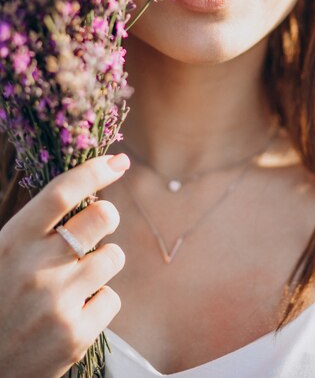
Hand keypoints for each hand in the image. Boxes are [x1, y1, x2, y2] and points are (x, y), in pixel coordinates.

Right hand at [0, 153, 129, 377]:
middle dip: (108, 216)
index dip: (94, 171)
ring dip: (102, 262)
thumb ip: (37, 229)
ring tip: (77, 280)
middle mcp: (36, 268)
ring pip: (112, 257)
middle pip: (102, 217)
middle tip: (99, 225)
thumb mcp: (3, 254)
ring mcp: (57, 303)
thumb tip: (87, 192)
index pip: (61, 192)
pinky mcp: (74, 336)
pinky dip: (99, 302)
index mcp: (13, 241)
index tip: (118, 161)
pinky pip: (112, 299)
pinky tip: (75, 312)